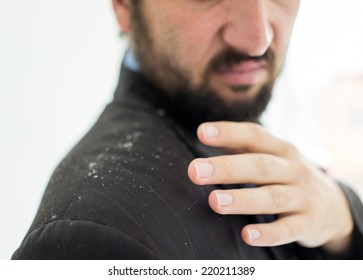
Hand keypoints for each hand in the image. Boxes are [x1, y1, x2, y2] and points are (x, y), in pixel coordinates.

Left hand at [188, 122, 352, 253]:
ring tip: (215, 202)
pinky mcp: (308, 223)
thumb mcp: (273, 156)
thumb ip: (242, 146)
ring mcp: (302, 197)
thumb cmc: (288, 175)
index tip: (202, 132)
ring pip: (272, 197)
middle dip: (227, 168)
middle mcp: (293, 170)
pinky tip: (248, 235)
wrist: (333, 205)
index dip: (229, 133)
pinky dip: (269, 233)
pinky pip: (288, 229)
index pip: (255, 136)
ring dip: (243, 200)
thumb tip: (204, 134)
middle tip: (195, 171)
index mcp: (281, 149)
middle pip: (260, 166)